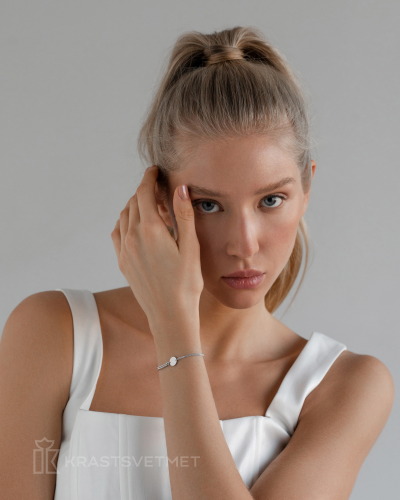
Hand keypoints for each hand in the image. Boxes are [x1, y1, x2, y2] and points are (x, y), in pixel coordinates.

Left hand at [111, 165, 203, 333]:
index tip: (154, 170)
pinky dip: (125, 222)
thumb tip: (180, 188)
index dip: (148, 178)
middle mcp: (132, 237)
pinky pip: (117, 233)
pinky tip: (135, 225)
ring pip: (124, 217)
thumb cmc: (186, 283)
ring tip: (149, 206)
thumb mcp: (190, 248)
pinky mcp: (122, 262)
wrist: (169, 314)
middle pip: (133, 203)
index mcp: (150, 230)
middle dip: (143, 191)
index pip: (144, 194)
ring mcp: (124, 250)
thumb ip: (184, 216)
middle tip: (157, 188)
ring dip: (134, 206)